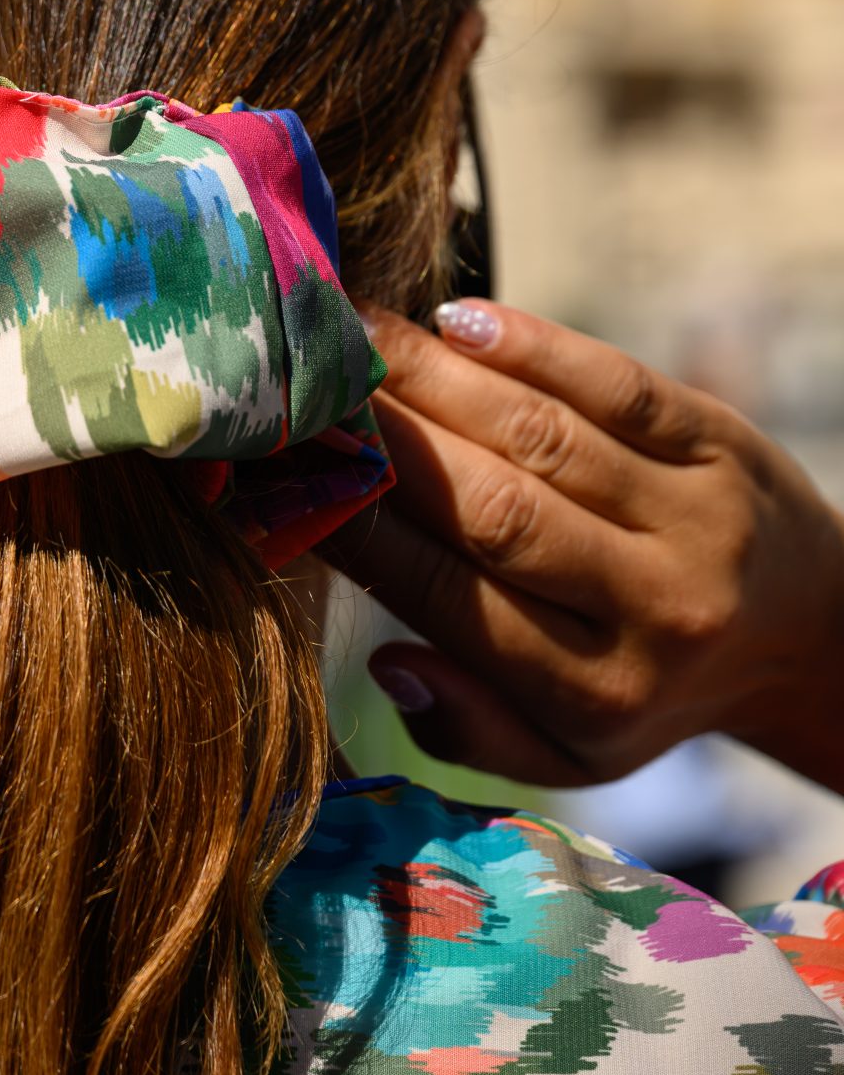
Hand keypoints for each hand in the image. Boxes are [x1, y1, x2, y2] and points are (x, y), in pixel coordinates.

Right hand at [324, 300, 843, 789]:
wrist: (810, 636)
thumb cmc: (647, 689)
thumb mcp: (568, 755)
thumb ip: (470, 727)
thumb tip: (386, 664)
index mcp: (597, 692)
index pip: (447, 597)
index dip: (357, 532)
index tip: (284, 479)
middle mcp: (654, 604)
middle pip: (493, 509)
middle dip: (386, 444)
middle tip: (303, 392)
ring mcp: (695, 515)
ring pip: (543, 436)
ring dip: (436, 379)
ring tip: (353, 337)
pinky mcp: (722, 441)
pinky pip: (615, 381)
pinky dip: (531, 345)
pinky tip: (454, 319)